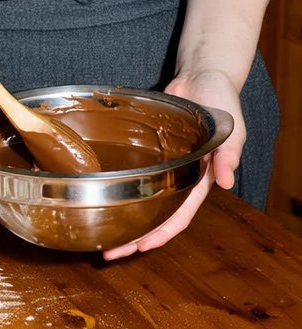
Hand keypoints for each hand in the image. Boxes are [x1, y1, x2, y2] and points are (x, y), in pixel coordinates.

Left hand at [102, 67, 242, 260]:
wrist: (203, 74)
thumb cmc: (221, 100)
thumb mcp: (231, 128)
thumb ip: (228, 154)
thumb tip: (226, 182)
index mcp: (199, 179)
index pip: (179, 215)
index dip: (161, 233)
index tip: (141, 247)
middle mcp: (178, 177)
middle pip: (155, 215)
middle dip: (134, 237)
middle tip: (109, 253)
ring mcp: (161, 164)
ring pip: (139, 198)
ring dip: (122, 216)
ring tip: (100, 232)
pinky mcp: (147, 148)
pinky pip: (132, 172)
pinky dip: (117, 184)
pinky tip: (98, 192)